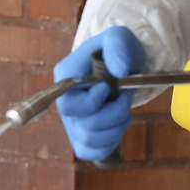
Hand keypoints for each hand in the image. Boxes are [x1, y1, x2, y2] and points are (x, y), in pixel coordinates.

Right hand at [54, 26, 145, 160]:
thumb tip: (120, 72)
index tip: (108, 88)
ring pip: (88, 141)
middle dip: (112, 115)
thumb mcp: (118, 37)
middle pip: (82, 126)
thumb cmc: (116, 49)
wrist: (122, 61)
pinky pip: (91, 152)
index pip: (69, 104)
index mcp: (65, 78)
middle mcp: (65, 102)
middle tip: (124, 97)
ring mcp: (73, 121)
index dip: (92, 102)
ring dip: (115, 129)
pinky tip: (117, 127)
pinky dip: (108, 144)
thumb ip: (118, 48)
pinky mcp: (84, 135)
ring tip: (124, 110)